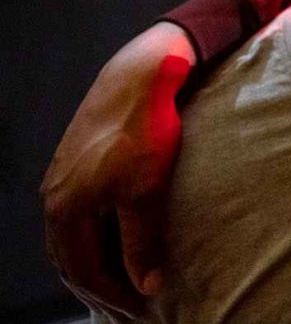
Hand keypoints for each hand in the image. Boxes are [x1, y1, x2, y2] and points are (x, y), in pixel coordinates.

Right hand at [41, 21, 196, 318]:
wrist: (137, 79)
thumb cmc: (144, 132)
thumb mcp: (146, 194)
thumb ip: (141, 243)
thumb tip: (146, 285)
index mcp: (66, 210)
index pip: (84, 270)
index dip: (111, 294)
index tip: (139, 309)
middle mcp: (54, 198)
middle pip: (70, 258)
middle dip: (98, 285)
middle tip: (128, 305)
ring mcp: (60, 180)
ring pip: (70, 237)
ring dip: (93, 261)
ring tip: (121, 279)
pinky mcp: (72, 164)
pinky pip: (76, 215)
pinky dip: (92, 236)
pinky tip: (112, 239)